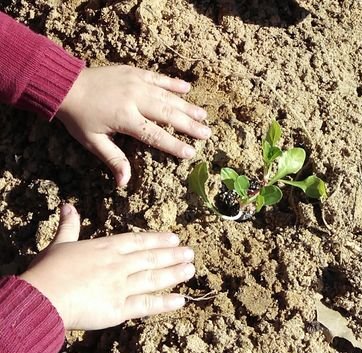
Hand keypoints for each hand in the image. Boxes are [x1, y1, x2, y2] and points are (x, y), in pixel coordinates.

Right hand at [20, 204, 194, 329]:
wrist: (43, 297)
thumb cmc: (49, 270)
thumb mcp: (59, 243)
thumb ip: (68, 225)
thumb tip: (67, 205)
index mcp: (106, 248)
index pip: (138, 242)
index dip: (157, 240)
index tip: (174, 238)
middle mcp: (118, 264)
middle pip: (151, 258)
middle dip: (172, 255)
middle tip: (190, 253)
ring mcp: (121, 286)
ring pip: (153, 278)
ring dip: (174, 274)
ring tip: (190, 269)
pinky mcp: (119, 308)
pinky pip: (146, 305)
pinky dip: (165, 303)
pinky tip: (180, 300)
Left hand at [57, 66, 210, 186]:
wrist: (66, 85)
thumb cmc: (79, 117)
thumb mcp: (93, 142)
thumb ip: (113, 160)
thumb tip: (124, 183)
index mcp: (126, 118)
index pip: (156, 135)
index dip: (174, 145)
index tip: (191, 153)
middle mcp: (136, 99)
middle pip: (168, 115)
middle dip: (189, 125)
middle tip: (207, 133)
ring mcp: (136, 83)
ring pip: (167, 96)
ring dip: (187, 106)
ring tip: (203, 115)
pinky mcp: (134, 72)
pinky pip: (158, 77)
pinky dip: (173, 83)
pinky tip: (187, 88)